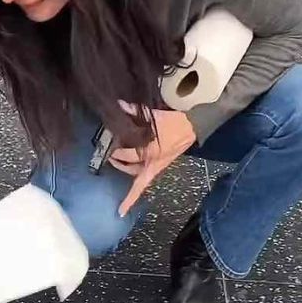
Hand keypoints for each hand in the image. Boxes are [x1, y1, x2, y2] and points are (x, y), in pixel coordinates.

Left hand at [108, 103, 195, 217]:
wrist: (193, 128)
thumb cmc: (175, 123)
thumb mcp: (155, 116)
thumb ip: (134, 111)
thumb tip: (119, 104)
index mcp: (151, 152)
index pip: (128, 154)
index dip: (116, 151)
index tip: (108, 147)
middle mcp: (153, 163)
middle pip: (132, 171)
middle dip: (119, 165)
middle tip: (109, 158)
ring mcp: (157, 166)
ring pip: (138, 177)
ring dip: (126, 172)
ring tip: (115, 164)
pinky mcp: (160, 167)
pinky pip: (144, 181)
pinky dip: (136, 188)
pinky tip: (127, 198)